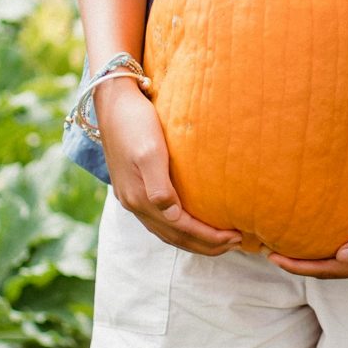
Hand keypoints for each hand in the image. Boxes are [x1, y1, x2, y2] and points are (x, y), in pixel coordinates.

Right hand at [98, 81, 237, 255]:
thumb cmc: (136, 123)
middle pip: (174, 237)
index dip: (209, 237)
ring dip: (193, 240)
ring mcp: (131, 198)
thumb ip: (159, 186)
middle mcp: (134, 203)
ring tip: (218, 240)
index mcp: (140, 198)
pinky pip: (159, 220)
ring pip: (165, 231)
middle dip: (205, 245)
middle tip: (235, 243)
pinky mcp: (132, 188)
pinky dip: (179, 228)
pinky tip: (191, 222)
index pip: (181, 229)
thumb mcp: (150, 151)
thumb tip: (173, 214)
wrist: (112, 102)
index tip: (236, 237)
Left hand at [271, 161, 347, 278]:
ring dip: (309, 253)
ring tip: (284, 242)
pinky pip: (342, 243)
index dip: (299, 266)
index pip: (328, 270)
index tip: (272, 256)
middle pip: (327, 267)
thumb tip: (345, 256)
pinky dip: (322, 241)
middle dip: (298, 263)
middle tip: (269, 250)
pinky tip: (312, 229)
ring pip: (333, 257)